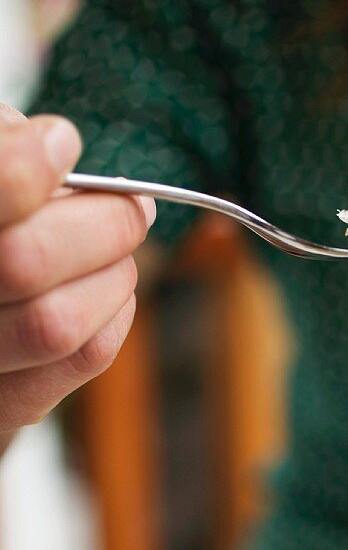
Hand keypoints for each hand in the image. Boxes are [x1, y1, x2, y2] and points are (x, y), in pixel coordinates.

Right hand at [0, 105, 154, 440]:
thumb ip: (5, 147)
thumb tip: (58, 148)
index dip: (27, 166)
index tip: (63, 143)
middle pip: (24, 263)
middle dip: (102, 224)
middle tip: (132, 207)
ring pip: (58, 324)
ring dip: (115, 275)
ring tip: (118, 251)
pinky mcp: (4, 406)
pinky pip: (84, 357)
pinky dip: (117, 313)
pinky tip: (110, 288)